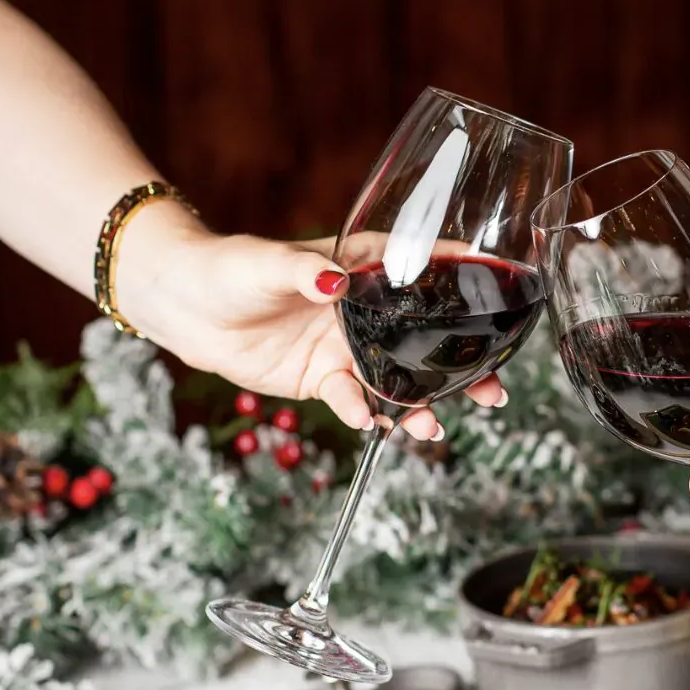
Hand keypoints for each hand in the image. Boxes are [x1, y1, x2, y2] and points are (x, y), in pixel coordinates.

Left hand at [114, 211, 504, 441]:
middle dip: (462, 365)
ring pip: (400, 378)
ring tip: (434, 427)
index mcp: (363, 266)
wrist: (186, 306)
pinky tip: (374, 424)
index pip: (424, 268)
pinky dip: (366, 413)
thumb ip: (308, 273)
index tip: (503, 292)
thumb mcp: (269, 262)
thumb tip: (337, 282)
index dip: (465, 280)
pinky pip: (355, 399)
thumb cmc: (229, 267)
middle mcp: (365, 309)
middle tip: (493, 390)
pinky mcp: (324, 379)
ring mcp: (347, 346)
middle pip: (427, 337)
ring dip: (422, 403)